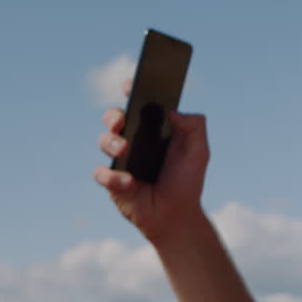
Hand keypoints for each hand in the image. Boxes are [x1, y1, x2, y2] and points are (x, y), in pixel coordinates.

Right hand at [94, 79, 209, 242]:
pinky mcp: (112, 182)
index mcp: (152, 128)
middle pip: (114, 117)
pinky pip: (101, 174)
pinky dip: (112, 176)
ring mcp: (120, 160)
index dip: (131, 89)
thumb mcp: (199, 152)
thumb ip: (195, 126)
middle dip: (113, 115)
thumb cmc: (187, 182)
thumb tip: (174, 111)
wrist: (177, 217)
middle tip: (122, 121)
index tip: (131, 84)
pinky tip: (129, 181)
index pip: (138, 103)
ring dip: (111, 142)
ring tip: (125, 150)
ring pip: (104, 141)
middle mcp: (133, 139)